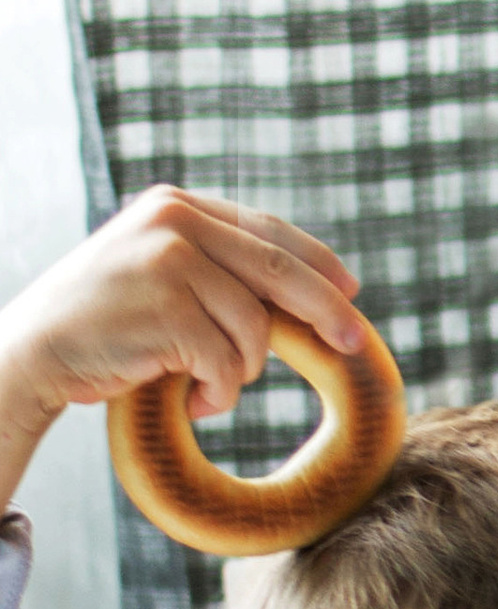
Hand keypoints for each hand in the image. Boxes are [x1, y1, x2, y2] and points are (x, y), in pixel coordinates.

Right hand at [0, 187, 363, 461]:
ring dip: (242, 371)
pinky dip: (220, 391)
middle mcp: (175, 223)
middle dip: (325, 310)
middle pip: (279, 269)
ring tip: (212, 387)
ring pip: (254, 326)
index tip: (351, 290)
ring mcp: (169, 262)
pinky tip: (193, 401)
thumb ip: (215, 266)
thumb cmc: (103, 322)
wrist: (31, 352)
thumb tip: (314, 286)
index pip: (267, 230)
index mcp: (177, 207)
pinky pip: (227, 360)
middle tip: (354, 343)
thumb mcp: (158, 272)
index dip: (316, 264)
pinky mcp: (165, 309)